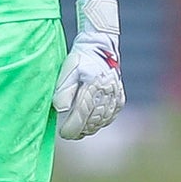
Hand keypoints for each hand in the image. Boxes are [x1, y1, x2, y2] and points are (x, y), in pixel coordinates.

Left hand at [53, 0, 123, 139]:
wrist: (101, 47)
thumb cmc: (80, 59)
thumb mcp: (67, 70)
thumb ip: (63, 90)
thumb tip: (60, 109)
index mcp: (92, 85)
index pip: (81, 114)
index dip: (72, 128)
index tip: (63, 134)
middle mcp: (106, 93)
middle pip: (92, 121)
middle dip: (79, 131)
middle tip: (68, 134)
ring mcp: (115, 97)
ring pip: (101, 121)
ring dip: (89, 128)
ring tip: (78, 130)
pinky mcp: (119, 99)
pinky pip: (110, 117)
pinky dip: (100, 122)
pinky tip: (91, 122)